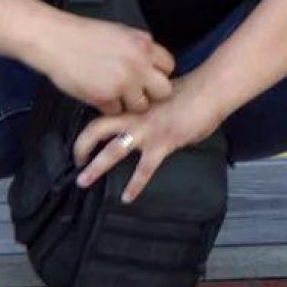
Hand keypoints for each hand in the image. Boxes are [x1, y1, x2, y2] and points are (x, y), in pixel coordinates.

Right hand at [34, 15, 174, 114]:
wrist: (56, 41)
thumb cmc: (81, 37)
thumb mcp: (120, 35)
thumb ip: (138, 51)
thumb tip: (147, 66)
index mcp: (144, 45)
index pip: (168, 67)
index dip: (157, 75)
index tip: (147, 79)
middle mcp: (138, 64)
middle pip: (163, 91)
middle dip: (150, 94)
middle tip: (135, 93)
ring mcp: (123, 82)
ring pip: (140, 106)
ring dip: (128, 104)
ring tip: (112, 94)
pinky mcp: (105, 97)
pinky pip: (116, 111)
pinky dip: (106, 107)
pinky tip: (96, 94)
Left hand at [72, 73, 224, 203]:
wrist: (211, 89)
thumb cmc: (190, 90)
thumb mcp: (159, 96)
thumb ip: (146, 111)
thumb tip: (145, 122)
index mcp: (131, 104)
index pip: (101, 113)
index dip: (90, 125)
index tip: (84, 138)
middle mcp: (133, 116)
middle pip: (95, 130)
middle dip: (80, 146)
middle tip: (75, 160)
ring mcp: (145, 130)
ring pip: (112, 150)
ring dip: (95, 167)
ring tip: (83, 181)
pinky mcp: (162, 143)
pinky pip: (144, 169)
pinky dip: (135, 185)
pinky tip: (127, 197)